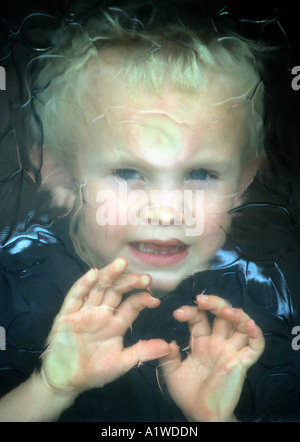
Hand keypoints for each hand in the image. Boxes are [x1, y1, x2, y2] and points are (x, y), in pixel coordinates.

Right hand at [40, 258, 169, 396]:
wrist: (66, 381)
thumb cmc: (95, 371)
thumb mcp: (122, 362)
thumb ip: (143, 352)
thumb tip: (168, 347)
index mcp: (115, 322)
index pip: (131, 305)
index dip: (142, 299)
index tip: (154, 298)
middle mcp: (102, 313)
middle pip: (116, 291)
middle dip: (129, 282)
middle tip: (144, 277)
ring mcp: (85, 311)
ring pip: (98, 288)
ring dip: (110, 275)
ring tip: (122, 263)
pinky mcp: (67, 314)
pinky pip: (76, 296)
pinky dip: (83, 284)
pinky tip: (94, 274)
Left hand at [159, 294, 264, 421]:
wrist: (201, 415)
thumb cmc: (188, 393)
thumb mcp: (172, 372)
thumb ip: (168, 356)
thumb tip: (168, 341)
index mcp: (201, 342)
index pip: (199, 319)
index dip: (190, 312)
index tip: (177, 313)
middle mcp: (217, 342)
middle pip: (221, 315)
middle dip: (214, 303)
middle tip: (201, 300)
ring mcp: (230, 351)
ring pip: (240, 326)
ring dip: (236, 314)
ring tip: (225, 310)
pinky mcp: (241, 363)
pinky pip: (255, 347)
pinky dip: (256, 335)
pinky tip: (250, 325)